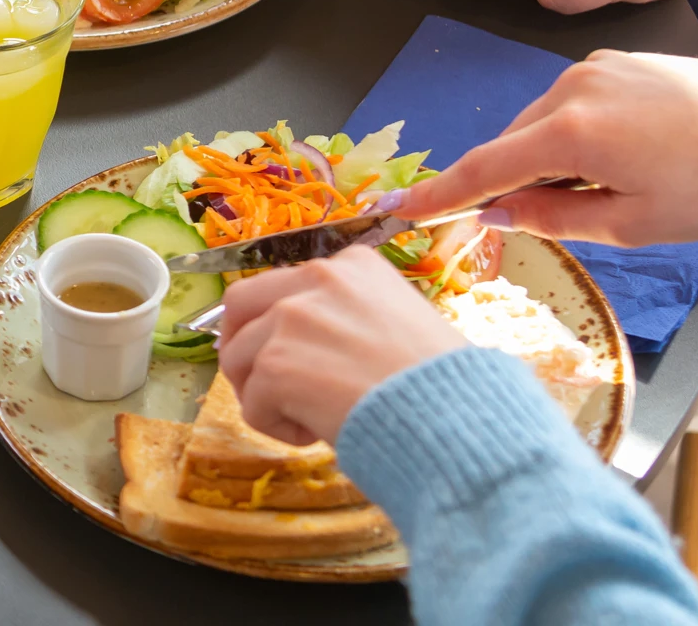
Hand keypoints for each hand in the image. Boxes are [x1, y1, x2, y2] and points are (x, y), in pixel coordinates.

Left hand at [217, 246, 463, 445]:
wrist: (459, 420)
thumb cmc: (444, 387)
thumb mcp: (403, 323)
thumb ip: (349, 319)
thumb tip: (305, 345)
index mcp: (353, 265)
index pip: (284, 285)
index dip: (283, 327)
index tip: (306, 358)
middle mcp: (318, 277)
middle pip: (239, 305)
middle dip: (242, 346)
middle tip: (264, 384)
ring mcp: (292, 317)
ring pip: (238, 359)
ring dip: (264, 397)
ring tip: (312, 418)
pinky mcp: (276, 363)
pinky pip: (252, 406)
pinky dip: (279, 429)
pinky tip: (322, 433)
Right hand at [396, 49, 697, 244]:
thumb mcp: (635, 224)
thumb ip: (554, 218)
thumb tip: (499, 212)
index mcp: (571, 131)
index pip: (482, 167)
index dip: (438, 192)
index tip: (400, 207)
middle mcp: (572, 86)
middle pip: (512, 143)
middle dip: (515, 180)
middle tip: (552, 216)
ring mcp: (596, 67)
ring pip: (541, 121)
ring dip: (550, 157)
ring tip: (613, 186)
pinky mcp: (618, 60)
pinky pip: (572, 101)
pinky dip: (576, 132)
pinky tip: (624, 154)